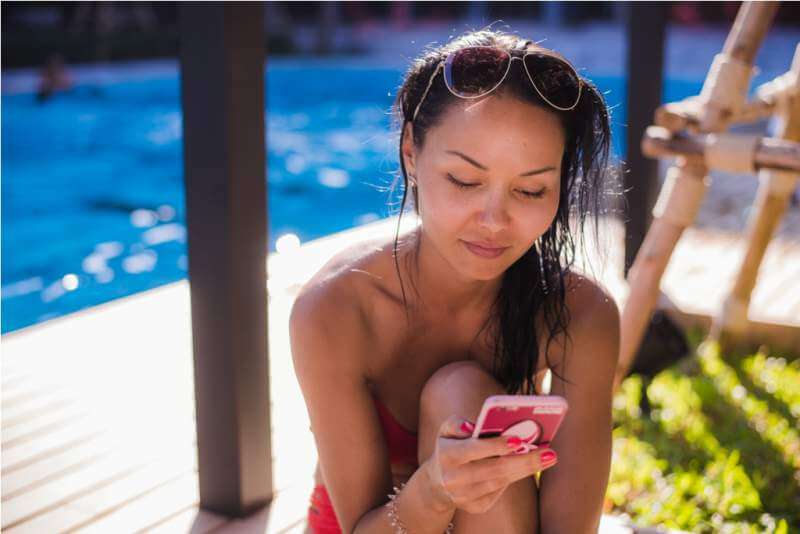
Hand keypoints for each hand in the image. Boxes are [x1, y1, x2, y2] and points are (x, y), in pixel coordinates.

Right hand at [424, 416, 557, 514]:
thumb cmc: (449, 448)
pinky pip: (498, 493)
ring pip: (500, 482)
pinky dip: (512, 479)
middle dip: (524, 461)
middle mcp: (453, 478)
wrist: (436, 483)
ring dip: (525, 470)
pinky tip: (524, 468)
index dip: (496, 445)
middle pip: (494, 469)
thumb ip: (457, 423)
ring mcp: (464, 496)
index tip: (519, 440)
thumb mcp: (446, 431)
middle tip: (548, 453)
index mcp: (447, 455)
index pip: (474, 449)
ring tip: (546, 458)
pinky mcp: (474, 507)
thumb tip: (475, 426)